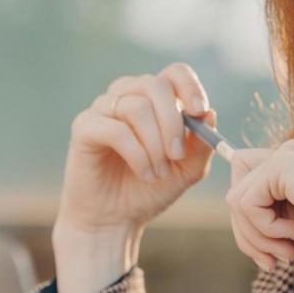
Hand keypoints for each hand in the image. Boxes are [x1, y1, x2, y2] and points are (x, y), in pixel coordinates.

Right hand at [55, 62, 218, 237]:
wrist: (116, 219)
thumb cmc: (149, 191)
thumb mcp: (187, 170)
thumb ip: (201, 144)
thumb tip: (210, 113)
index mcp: (154, 100)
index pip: (173, 73)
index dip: (189, 86)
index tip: (199, 111)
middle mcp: (127, 96)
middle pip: (155, 85)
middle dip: (173, 122)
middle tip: (178, 155)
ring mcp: (103, 109)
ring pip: (136, 107)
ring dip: (155, 145)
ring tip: (159, 173)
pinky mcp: (84, 127)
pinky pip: (116, 129)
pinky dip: (137, 154)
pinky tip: (145, 173)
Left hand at [224, 134, 293, 272]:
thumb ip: (266, 212)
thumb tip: (236, 206)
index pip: (247, 183)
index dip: (248, 223)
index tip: (268, 255)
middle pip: (236, 188)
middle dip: (247, 233)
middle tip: (273, 260)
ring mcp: (290, 152)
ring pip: (236, 198)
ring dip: (256, 236)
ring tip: (287, 252)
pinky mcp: (285, 163)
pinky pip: (245, 202)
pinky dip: (263, 229)